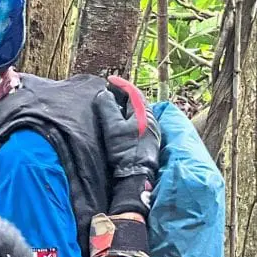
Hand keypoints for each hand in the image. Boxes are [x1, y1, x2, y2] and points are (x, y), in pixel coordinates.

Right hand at [95, 75, 160, 217]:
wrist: (136, 175)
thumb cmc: (126, 152)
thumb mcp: (113, 128)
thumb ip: (108, 109)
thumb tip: (104, 93)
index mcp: (144, 114)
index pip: (133, 93)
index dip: (120, 84)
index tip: (109, 80)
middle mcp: (151, 120)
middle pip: (137, 101)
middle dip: (123, 94)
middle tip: (109, 91)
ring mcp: (151, 130)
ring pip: (138, 112)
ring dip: (126, 106)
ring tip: (112, 104)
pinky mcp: (148, 140)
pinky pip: (138, 121)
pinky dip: (128, 116)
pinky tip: (120, 122)